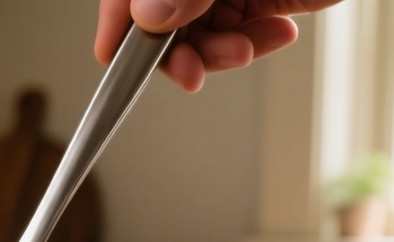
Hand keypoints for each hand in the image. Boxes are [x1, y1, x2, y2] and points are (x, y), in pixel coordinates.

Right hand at [95, 0, 344, 92]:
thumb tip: (147, 16)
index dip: (117, 21)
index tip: (114, 60)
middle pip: (161, 17)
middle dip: (179, 48)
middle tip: (194, 73)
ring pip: (201, 32)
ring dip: (222, 51)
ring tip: (251, 47)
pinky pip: (244, 31)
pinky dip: (257, 43)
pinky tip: (279, 33)